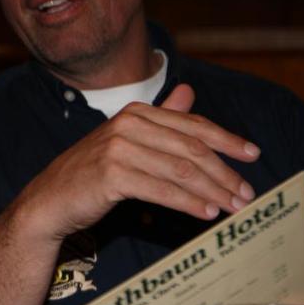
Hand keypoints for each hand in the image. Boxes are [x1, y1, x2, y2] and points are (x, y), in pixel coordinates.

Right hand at [13, 84, 260, 243]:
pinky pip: (162, 190)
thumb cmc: (92, 172)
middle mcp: (128, 125)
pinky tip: (207, 213)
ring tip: (234, 207)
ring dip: (214, 191)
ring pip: (181, 170)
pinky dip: (189, 203)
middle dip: (225, 172)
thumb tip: (188, 91)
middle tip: (247, 193)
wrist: (50, 200)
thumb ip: (160, 118)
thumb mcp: (127, 140)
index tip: (253, 155)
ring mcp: (118, 149)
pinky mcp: (111, 175)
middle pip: (191, 148)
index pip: (192, 125)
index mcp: (136, 113)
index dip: (227, 139)